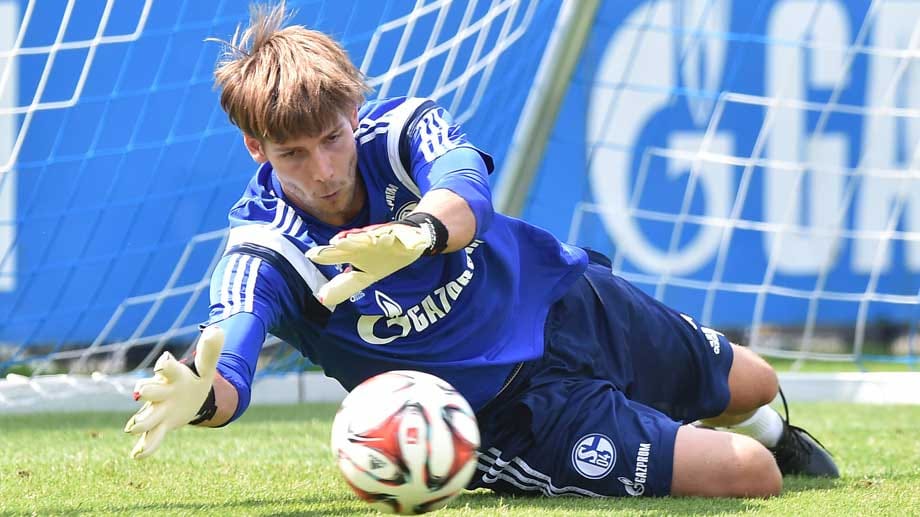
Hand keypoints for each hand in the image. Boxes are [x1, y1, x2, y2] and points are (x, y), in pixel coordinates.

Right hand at [123, 326, 223, 458]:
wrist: (188, 396)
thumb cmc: (194, 378)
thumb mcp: (205, 366)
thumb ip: (210, 351)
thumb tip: (218, 331)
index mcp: (172, 375)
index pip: (168, 367)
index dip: (166, 364)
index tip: (164, 361)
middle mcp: (161, 392)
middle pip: (151, 390)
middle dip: (147, 390)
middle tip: (141, 391)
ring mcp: (159, 410)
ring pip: (147, 416)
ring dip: (140, 422)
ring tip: (132, 429)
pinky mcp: (161, 425)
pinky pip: (151, 437)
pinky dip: (145, 446)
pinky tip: (137, 456)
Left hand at [306, 222, 432, 305]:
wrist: (411, 240)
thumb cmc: (383, 256)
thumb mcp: (364, 276)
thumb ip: (345, 286)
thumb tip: (323, 299)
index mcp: (356, 252)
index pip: (338, 254)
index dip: (326, 255)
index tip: (311, 255)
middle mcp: (366, 243)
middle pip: (354, 242)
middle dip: (345, 242)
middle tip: (335, 243)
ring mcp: (383, 237)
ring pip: (372, 237)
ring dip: (364, 237)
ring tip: (355, 238)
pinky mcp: (400, 234)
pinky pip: (399, 236)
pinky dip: (393, 237)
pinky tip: (388, 238)